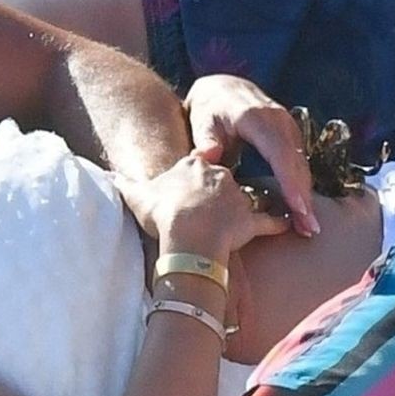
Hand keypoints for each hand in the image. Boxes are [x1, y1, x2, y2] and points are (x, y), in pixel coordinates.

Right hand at [117, 152, 291, 261]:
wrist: (187, 234)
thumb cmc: (162, 213)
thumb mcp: (136, 196)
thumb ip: (125, 186)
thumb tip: (108, 178)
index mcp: (194, 165)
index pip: (198, 161)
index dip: (193, 174)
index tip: (187, 187)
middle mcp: (221, 175)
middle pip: (224, 178)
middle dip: (220, 190)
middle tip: (209, 207)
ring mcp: (238, 198)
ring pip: (248, 196)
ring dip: (248, 204)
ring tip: (238, 217)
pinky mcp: (250, 221)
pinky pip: (269, 221)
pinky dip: (279, 223)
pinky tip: (287, 226)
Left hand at [184, 74, 319, 235]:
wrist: (223, 88)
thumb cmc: (210, 109)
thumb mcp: (204, 122)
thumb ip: (206, 141)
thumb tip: (207, 157)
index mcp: (257, 117)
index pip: (278, 152)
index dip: (290, 181)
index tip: (297, 206)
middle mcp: (279, 120)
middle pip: (297, 162)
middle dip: (304, 196)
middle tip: (309, 227)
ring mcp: (288, 126)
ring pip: (303, 165)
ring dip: (307, 196)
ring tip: (309, 227)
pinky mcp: (291, 135)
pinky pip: (300, 163)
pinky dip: (302, 187)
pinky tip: (303, 211)